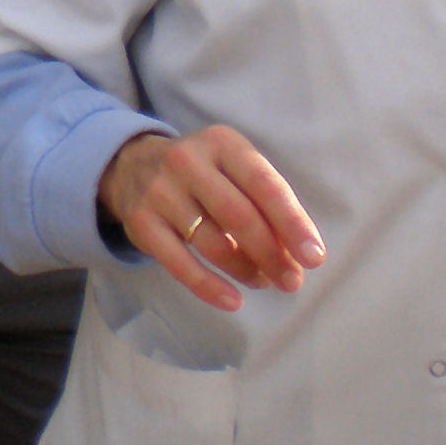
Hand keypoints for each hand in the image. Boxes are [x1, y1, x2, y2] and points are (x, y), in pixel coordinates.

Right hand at [95, 126, 323, 312]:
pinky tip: (233, 300)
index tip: (314, 258)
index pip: (264, 184)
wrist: (131, 165)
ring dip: (245, 270)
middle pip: (239, 215)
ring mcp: (160, 191)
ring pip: (212, 243)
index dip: (292, 223)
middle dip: (272, 254)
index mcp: (222, 143)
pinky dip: (209, 287)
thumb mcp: (234, 168)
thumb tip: (299, 254)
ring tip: (263, 281)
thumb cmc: (204, 174)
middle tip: (292, 281)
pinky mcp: (140, 222)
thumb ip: (266, 202)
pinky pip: (179, 263)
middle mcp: (187, 161)